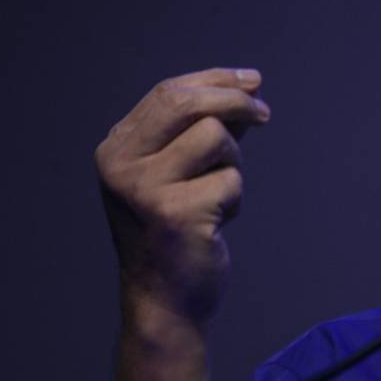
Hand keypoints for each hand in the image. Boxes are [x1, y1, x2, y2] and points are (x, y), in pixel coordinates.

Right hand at [96, 68, 270, 330]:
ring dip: (233, 163)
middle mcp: (120, 165)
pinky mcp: (174, 213)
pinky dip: (234, 199)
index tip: (253, 80)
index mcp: (116, 149)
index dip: (216, 80)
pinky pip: (230, 180)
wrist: (166, 300)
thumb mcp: (182, 171)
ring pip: (215, 137)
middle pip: (187, 103)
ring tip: (218, 195)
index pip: (168, 93)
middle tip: (264, 113)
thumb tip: (247, 86)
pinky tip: (216, 223)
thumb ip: (205, 128)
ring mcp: (142, 189)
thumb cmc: (178, 231)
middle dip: (235, 100)